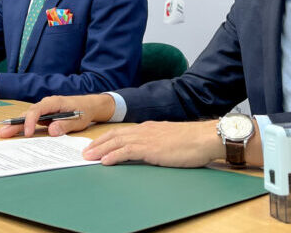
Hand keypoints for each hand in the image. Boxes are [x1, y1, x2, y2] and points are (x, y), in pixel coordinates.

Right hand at [0, 94, 115, 138]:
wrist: (90, 106)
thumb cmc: (85, 111)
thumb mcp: (79, 120)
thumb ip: (65, 125)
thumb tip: (52, 131)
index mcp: (54, 102)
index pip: (37, 110)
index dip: (30, 121)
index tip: (27, 133)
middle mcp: (46, 104)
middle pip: (28, 113)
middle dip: (15, 123)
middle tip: (2, 133)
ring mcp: (45, 110)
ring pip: (28, 117)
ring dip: (16, 126)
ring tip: (3, 134)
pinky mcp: (45, 116)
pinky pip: (32, 122)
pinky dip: (23, 127)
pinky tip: (13, 134)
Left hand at [82, 120, 224, 167]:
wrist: (205, 137)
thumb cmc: (193, 141)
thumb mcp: (170, 139)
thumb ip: (158, 142)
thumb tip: (151, 150)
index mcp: (150, 128)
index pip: (123, 132)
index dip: (108, 138)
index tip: (97, 145)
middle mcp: (145, 130)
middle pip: (115, 135)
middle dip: (99, 143)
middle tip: (86, 152)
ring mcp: (147, 138)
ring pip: (117, 142)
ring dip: (100, 150)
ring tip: (89, 157)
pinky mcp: (150, 148)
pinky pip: (127, 151)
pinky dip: (113, 155)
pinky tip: (105, 161)